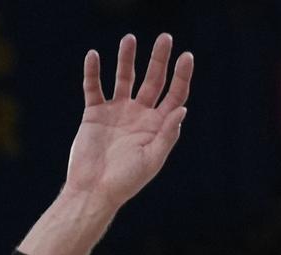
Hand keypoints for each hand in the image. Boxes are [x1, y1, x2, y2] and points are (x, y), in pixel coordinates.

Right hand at [64, 34, 193, 208]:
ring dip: (126, 59)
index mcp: (157, 126)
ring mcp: (117, 112)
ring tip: (129, 38)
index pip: (174, 95)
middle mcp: (139, 115)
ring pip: (124, 78)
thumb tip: (182, 108)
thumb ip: (167, 134)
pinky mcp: (95, 114)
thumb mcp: (152, 159)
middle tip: (165, 37)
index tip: (187, 56)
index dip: (182, 76)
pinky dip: (93, 72)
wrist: (93, 191)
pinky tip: (93, 56)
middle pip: (153, 80)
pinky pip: (93, 88)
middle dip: (159, 59)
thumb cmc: (126, 181)